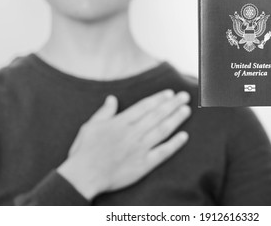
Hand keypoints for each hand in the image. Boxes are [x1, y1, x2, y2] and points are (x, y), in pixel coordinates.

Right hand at [57, 89, 190, 199]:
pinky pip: (162, 153)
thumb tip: (112, 98)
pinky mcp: (143, 165)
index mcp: (121, 122)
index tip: (170, 93)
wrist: (84, 177)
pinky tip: (184, 136)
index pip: (145, 106)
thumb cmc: (84, 151)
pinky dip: (174, 144)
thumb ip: (104, 112)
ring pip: (162, 130)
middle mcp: (133, 133)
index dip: (159, 99)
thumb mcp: (90, 126)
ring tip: (186, 110)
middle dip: (172, 104)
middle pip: (157, 115)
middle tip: (185, 96)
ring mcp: (139, 149)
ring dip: (176, 119)